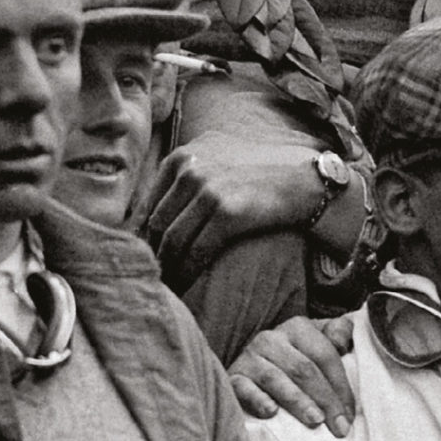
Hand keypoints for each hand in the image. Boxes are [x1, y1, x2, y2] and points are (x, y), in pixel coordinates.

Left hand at [139, 136, 332, 278]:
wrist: (299, 182)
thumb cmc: (256, 173)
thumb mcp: (215, 155)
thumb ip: (183, 169)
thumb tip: (149, 204)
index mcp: (181, 157)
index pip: (148, 202)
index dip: (142, 234)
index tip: (142, 254)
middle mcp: (190, 170)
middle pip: (156, 223)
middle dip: (151, 253)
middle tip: (150, 274)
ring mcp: (207, 190)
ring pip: (172, 240)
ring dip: (166, 268)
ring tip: (165, 285)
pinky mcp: (226, 213)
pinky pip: (196, 252)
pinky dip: (186, 272)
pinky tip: (184, 285)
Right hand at [229, 315, 356, 434]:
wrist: (253, 371)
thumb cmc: (296, 362)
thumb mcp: (318, 343)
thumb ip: (338, 334)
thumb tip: (342, 342)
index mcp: (297, 328)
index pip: (324, 355)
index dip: (341, 387)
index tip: (349, 417)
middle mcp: (270, 339)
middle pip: (303, 369)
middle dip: (325, 399)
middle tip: (339, 427)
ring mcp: (249, 358)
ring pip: (276, 379)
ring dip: (298, 401)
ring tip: (315, 421)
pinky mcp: (233, 377)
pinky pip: (243, 388)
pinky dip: (257, 399)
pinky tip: (271, 412)